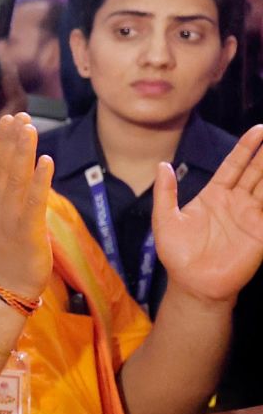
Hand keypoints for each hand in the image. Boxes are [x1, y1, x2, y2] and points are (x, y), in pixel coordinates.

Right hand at [0, 114, 54, 299]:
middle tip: (19, 115)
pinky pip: (33, 201)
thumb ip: (3, 199)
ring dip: (23, 151)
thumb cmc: (9, 256)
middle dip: (11, 139)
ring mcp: (11, 218)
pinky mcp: (27, 231)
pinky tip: (46, 160)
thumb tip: (6, 179)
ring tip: (30, 128)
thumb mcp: (1, 223)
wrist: (6, 288)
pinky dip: (40, 180)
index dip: (1, 142)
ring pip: (16, 178)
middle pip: (3, 167)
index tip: (8, 120)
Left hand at [155, 124, 262, 305]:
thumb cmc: (177, 254)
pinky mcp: (261, 232)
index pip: (235, 165)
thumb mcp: (165, 219)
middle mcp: (237, 202)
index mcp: (215, 194)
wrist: (192, 283)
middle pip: (257, 171)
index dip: (246, 148)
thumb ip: (165, 192)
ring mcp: (251, 216)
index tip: (258, 130)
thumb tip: (161, 165)